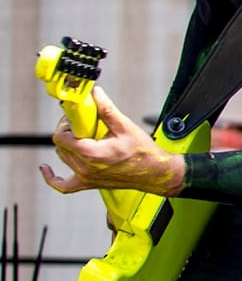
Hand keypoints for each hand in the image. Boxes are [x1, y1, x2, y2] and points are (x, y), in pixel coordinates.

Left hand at [41, 88, 184, 197]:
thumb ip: (106, 110)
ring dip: (67, 145)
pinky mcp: (89, 183)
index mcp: (91, 153)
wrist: (156, 174)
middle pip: (60, 146)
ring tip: (81, 137)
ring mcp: (86, 177)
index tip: (77, 117)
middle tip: (82, 124)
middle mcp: (85, 167)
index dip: (66, 124)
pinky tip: (46, 169)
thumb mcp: (125, 127)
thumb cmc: (144, 153)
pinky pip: (64, 185)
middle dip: (68, 132)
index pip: (61, 136)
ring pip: (63, 158)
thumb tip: (95, 94)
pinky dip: (52, 178)